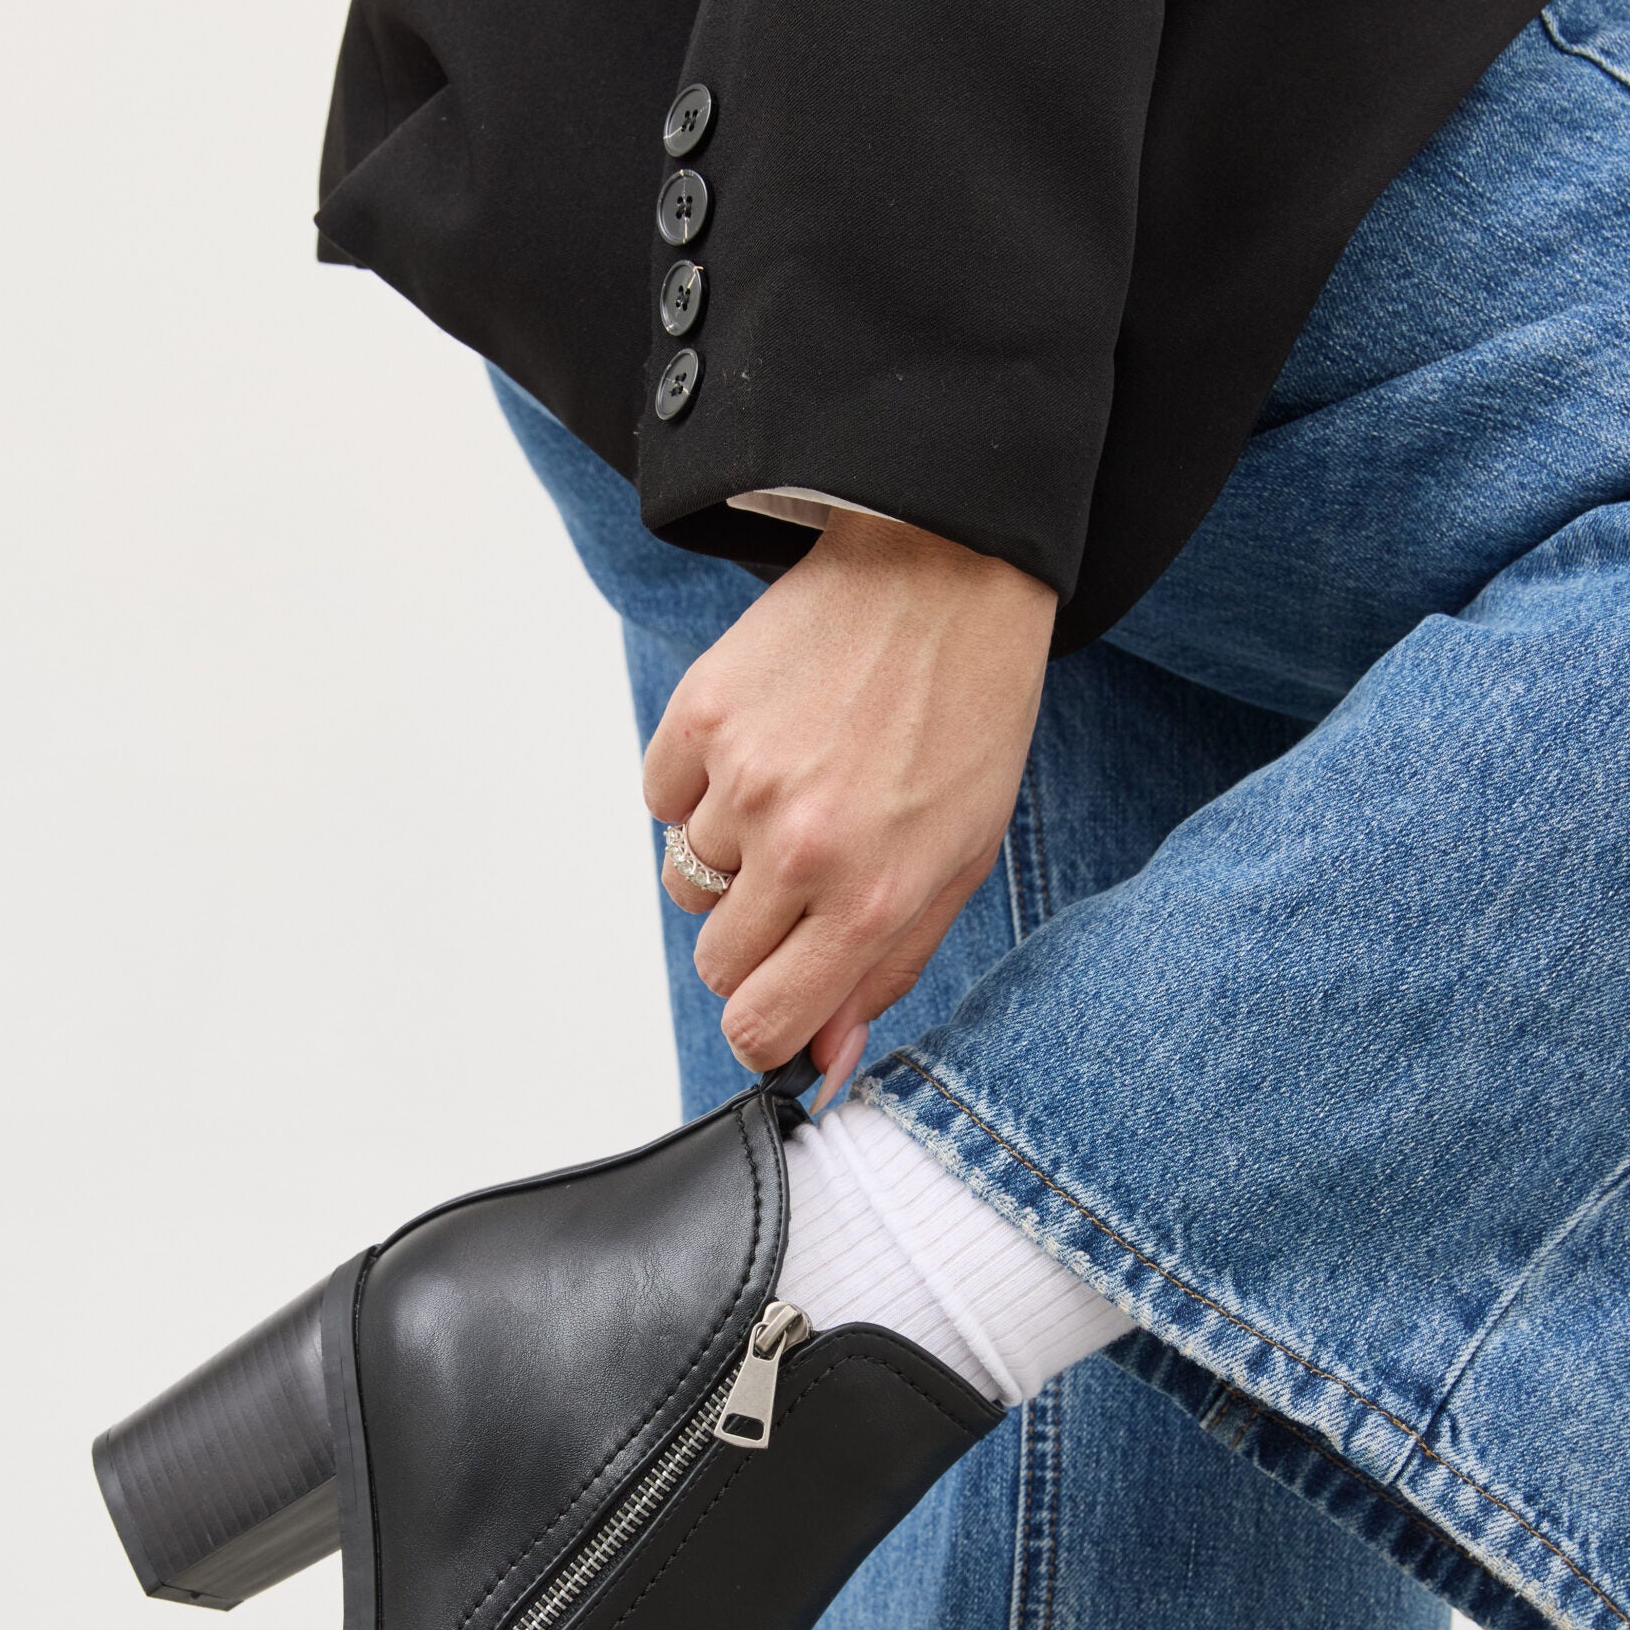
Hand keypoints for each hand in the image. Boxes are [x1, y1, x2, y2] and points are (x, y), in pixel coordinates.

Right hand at [644, 510, 1055, 1089]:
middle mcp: (800, 850)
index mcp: (871, 899)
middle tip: (804, 874)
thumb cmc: (967, 719)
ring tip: (796, 790)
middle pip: (716, 962)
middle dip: (753, 938)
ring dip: (730, 856)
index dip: (761, 1027)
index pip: (761, 1022)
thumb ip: (886, 967)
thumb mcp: (958, 861)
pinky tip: (762, 746)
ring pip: (686, 882)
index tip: (771, 1008)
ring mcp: (742, 782)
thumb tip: (824, 1054)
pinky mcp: (700, 717)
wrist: (944, 575)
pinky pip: (662, 800)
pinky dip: (698, 789)